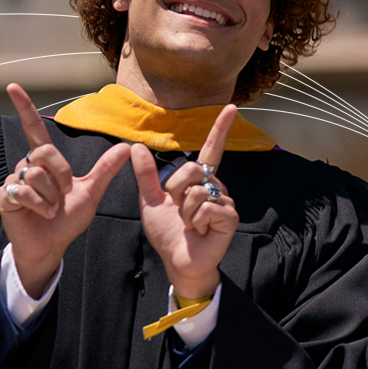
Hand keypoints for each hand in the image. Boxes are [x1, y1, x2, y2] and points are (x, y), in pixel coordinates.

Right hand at [0, 83, 131, 297]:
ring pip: (35, 174)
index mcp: (45, 162)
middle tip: (63, 194)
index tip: (13, 86)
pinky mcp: (6, 196)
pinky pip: (24, 190)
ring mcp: (14, 180)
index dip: (24, 107)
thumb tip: (127, 146)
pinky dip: (40, 205)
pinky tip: (42, 214)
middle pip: (44, 152)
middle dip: (60, 175)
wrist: (52, 246)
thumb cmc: (67, 220)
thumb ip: (106, 169)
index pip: (34, 128)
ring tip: (51, 208)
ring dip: (51, 196)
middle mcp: (27, 166)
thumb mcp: (91, 192)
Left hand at [135, 105, 240, 299]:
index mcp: (199, 181)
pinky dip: (195, 220)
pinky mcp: (229, 217)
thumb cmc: (168, 233)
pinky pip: (206, 207)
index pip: (211, 150)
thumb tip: (135, 147)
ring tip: (189, 224)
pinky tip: (199, 231)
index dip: (220, 129)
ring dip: (184, 210)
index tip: (232, 108)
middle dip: (176, 189)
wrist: (176, 261)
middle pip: (193, 169)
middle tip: (177, 208)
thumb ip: (145, 175)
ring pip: (197, 191)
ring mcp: (225, 202)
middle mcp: (215, 187)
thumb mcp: (150, 200)